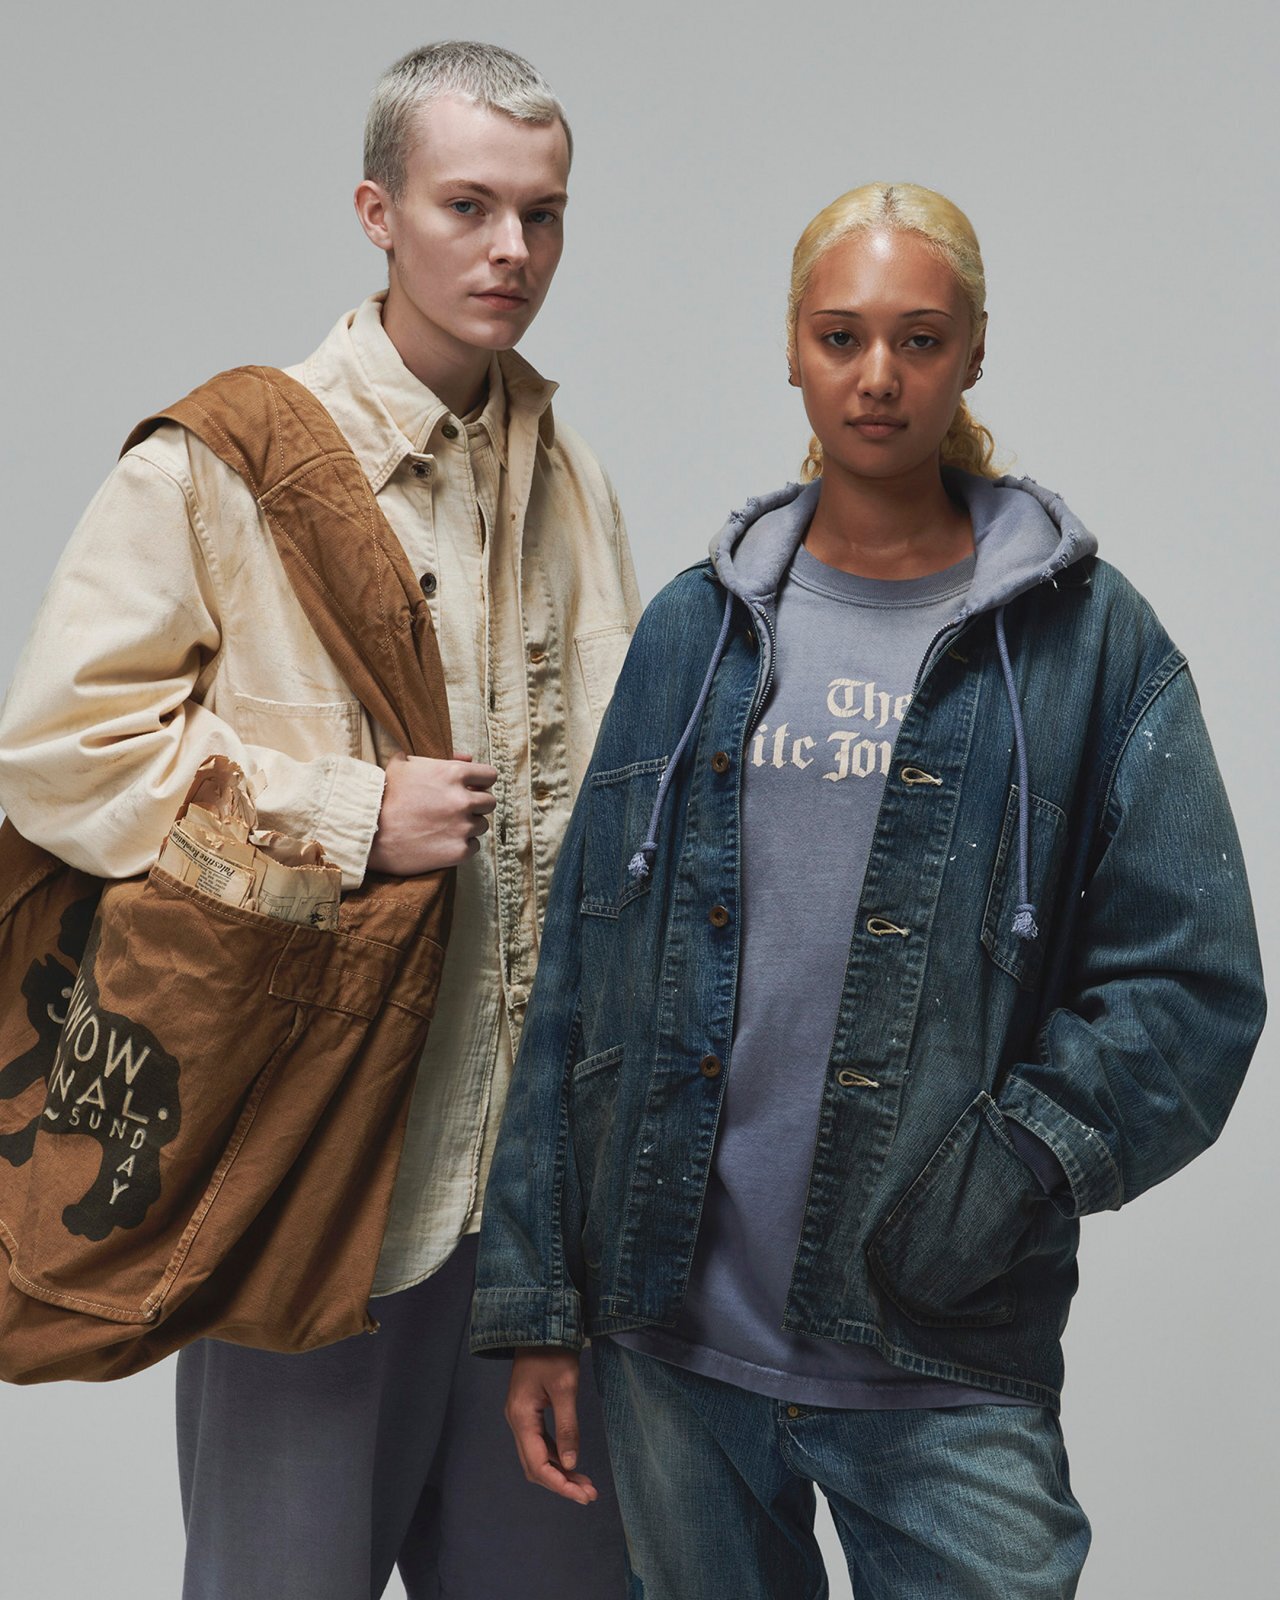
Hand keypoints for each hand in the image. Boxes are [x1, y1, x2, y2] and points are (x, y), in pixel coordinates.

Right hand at [367, 752, 497, 875]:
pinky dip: (463, 845)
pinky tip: (444, 842)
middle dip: (475, 805)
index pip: (490, 775)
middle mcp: (463, 799)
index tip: (472, 788)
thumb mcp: (405, 764)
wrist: (368, 832)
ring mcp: (462, 827)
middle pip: (489, 802)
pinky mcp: (458, 851)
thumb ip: (439, 758)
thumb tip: (466, 757)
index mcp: (454, 773)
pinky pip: (474, 847)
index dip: (481, 782)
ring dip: (468, 825)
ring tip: (445, 827)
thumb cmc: (385, 795)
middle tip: (456, 810)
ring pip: (481, 825)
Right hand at [506, 1348, 598, 1504]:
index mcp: (521, 1416)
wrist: (540, 1325)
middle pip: (535, 1465)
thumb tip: (571, 1463)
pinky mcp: (528, 1411)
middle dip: (561, 1483)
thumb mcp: (565, 1388)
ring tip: (585, 1485)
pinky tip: (572, 1463)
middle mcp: (516, 1420)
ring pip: (537, 1456)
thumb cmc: (553, 1351)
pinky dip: (556, 1457)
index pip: (537, 1464)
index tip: (582, 1496)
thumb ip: (567, 1427)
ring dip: (560, 1472)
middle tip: (589, 1494)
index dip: (559, 1484)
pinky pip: (540, 1443)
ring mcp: (521, 1416)